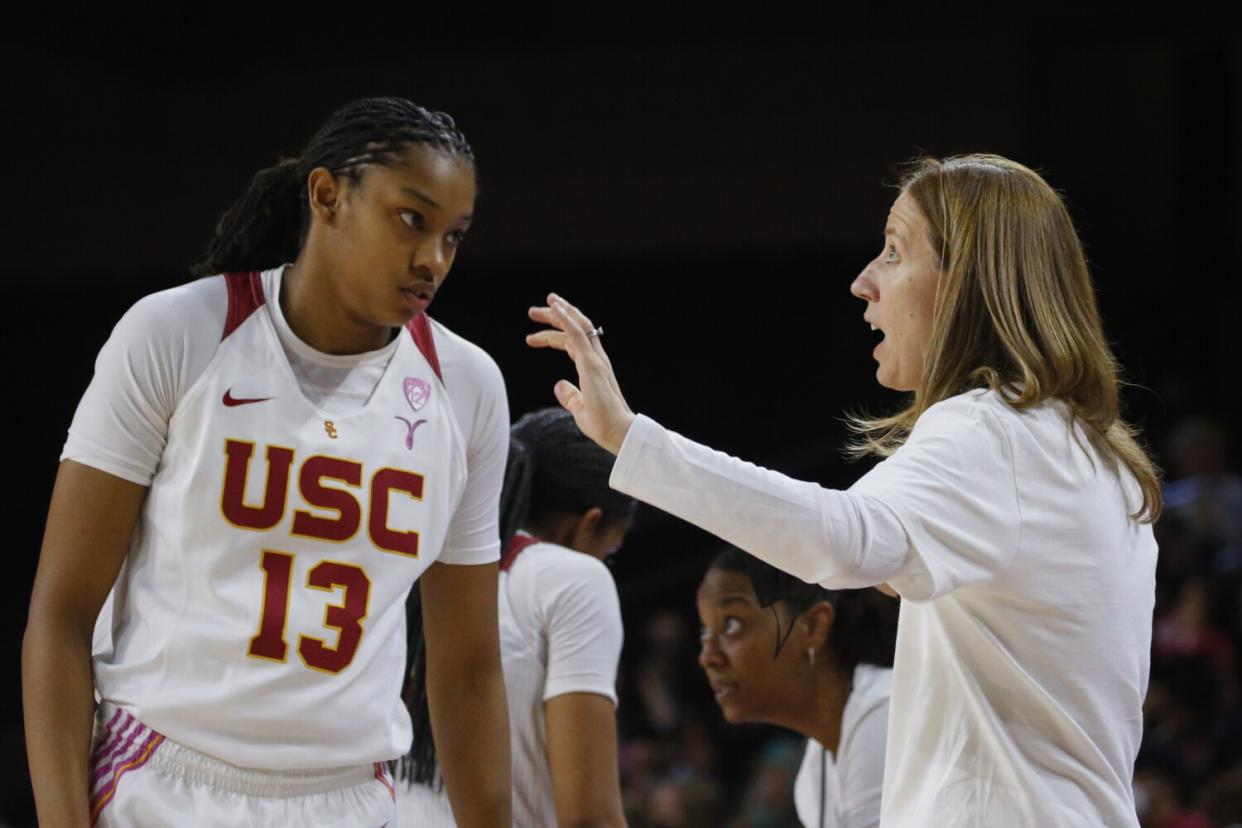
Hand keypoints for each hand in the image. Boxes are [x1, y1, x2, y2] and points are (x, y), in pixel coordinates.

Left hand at [526, 293, 635, 454]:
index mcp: (593, 368)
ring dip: (559, 313)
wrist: (618, 431)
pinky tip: (555, 308)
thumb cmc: (603, 424)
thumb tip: (558, 385)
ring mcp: (595, 360)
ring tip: (541, 305)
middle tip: (534, 312)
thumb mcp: (579, 409)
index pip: (572, 343)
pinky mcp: (591, 363)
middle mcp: (596, 359)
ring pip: (577, 326)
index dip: (554, 335)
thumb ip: (570, 396)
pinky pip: (577, 334)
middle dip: (556, 316)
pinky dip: (566, 319)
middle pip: (576, 328)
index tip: (533, 337)